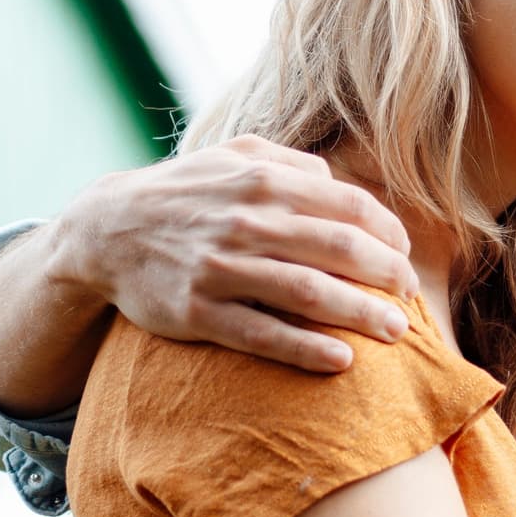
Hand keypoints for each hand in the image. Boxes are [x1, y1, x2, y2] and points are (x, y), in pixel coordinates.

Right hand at [46, 138, 420, 373]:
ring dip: (360, 314)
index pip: (348, 206)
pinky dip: (306, 348)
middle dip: (386, 275)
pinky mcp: (197, 312)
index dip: (388, 233)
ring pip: (307, 293)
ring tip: (396, 332)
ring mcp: (220, 268)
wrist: (106, 230)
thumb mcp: (233, 156)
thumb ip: (291, 166)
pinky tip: (342, 360)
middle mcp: (245, 221)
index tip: (404, 256)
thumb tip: (342, 187)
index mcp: (262, 179)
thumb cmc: (186, 193)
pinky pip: (262, 334)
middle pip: (338, 249)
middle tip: (409, 298)